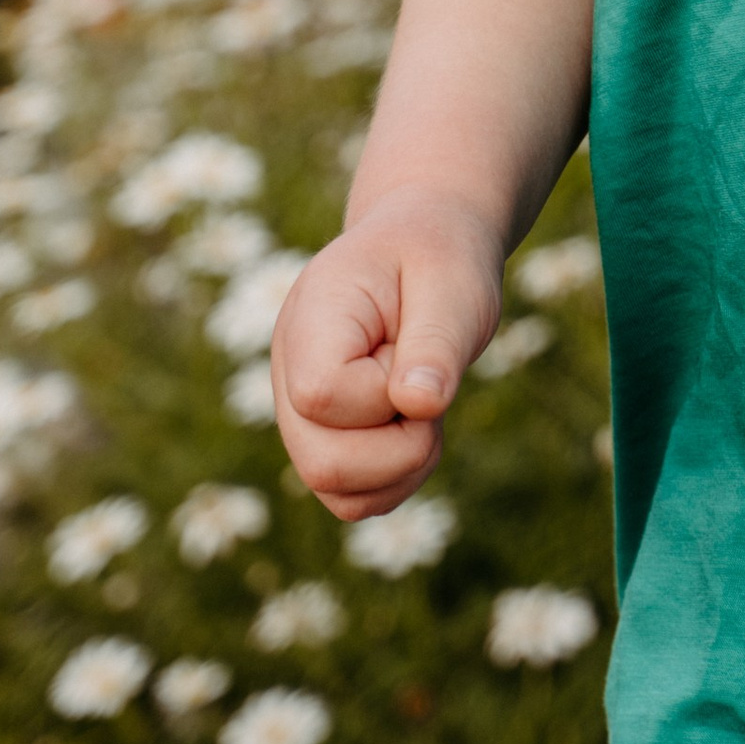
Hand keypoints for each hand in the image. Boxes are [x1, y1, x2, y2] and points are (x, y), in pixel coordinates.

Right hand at [271, 189, 504, 521]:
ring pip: (338, 492)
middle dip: (400, 446)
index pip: (322, 395)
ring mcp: (301, 412)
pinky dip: (400, 478)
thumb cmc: (439, 257)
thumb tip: (420, 405)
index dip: (383, 393)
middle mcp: (290, 371)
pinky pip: (355, 498)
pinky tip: (418, 424)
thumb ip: (436, 342)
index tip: (411, 349)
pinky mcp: (325, 439)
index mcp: (311, 318)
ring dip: (404, 464)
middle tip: (431, 391)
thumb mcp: (454, 282)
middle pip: (321, 464)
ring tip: (425, 403)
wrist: (423, 245)